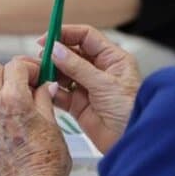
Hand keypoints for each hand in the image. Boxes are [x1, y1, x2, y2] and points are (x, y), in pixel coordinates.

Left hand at [0, 59, 70, 175]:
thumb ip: (44, 98)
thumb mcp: (52, 123)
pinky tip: (11, 121)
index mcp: (13, 100)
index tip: (38, 75)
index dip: (29, 67)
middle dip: (9, 73)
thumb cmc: (47, 161)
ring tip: (19, 104)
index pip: (15, 65)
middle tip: (26, 84)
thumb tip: (45, 84)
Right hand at [39, 25, 141, 152]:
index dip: (66, 34)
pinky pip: (61, 93)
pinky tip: (44, 88)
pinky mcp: (79, 105)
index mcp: (112, 59)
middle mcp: (99, 70)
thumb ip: (78, 67)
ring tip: (41, 73)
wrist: (133, 141)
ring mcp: (88, 88)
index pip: (86, 36)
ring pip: (63, 73)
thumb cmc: (131, 111)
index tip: (48, 38)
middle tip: (41, 57)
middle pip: (72, 53)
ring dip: (51, 72)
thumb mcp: (105, 84)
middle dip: (55, 53)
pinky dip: (51, 90)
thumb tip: (56, 50)